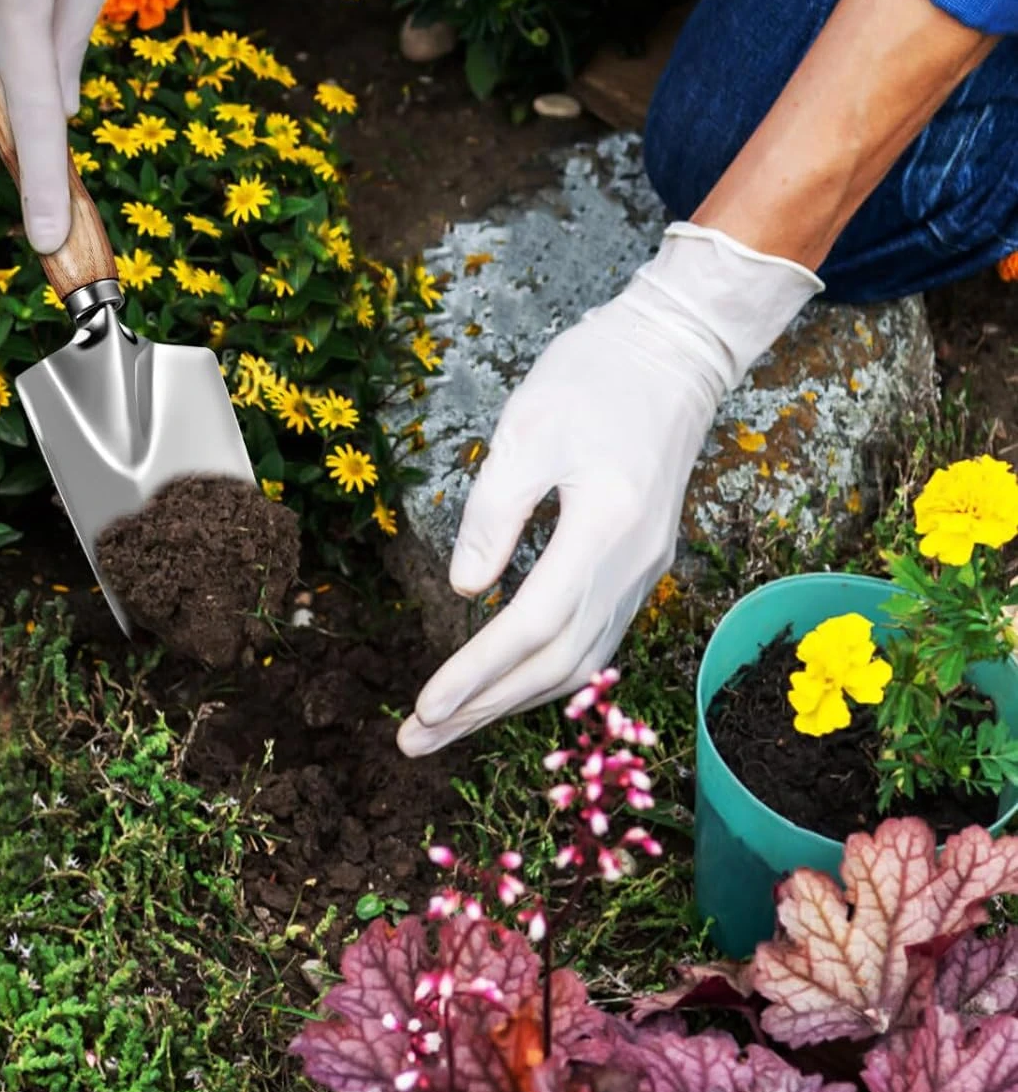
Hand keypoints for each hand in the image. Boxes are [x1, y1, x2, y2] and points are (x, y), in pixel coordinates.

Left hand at [397, 223, 822, 757]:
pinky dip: (547, 671)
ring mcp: (646, 569)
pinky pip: (596, 637)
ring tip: (449, 725)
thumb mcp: (527, 426)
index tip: (425, 708)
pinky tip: (507, 685)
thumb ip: (494, 512)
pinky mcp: (643, 564)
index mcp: (605, 527)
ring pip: (580, 660)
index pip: (532, 626)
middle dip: (484, 708)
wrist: (675, 351)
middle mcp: (635, 564)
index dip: (476, 673)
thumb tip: (464, 591)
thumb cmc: (595, 374)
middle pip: (557, 663)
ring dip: (513, 699)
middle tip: (416, 740)